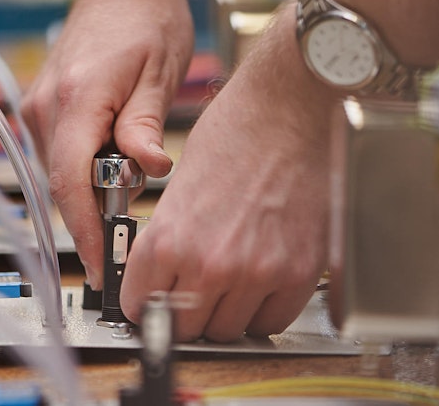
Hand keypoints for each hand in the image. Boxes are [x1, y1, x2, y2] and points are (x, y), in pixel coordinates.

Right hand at [21, 0, 192, 288]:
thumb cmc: (145, 19)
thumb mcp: (160, 74)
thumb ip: (145, 127)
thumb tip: (147, 172)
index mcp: (77, 99)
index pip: (70, 182)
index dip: (83, 230)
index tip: (98, 263)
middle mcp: (47, 107)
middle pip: (64, 184)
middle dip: (96, 211)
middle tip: (133, 218)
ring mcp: (39, 108)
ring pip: (60, 174)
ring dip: (92, 189)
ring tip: (131, 172)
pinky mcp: (43, 109)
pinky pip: (59, 156)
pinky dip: (84, 170)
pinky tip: (112, 158)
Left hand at [120, 6, 332, 341]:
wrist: (291, 107)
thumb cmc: (235, 132)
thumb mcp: (176, 187)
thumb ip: (165, 241)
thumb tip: (159, 279)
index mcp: (169, 240)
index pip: (139, 306)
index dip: (142, 302)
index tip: (150, 300)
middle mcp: (210, 264)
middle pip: (183, 329)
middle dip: (180, 313)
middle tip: (188, 292)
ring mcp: (257, 273)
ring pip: (226, 331)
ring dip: (222, 313)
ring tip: (225, 280)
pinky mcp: (298, 274)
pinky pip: (270, 322)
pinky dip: (260, 311)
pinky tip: (257, 283)